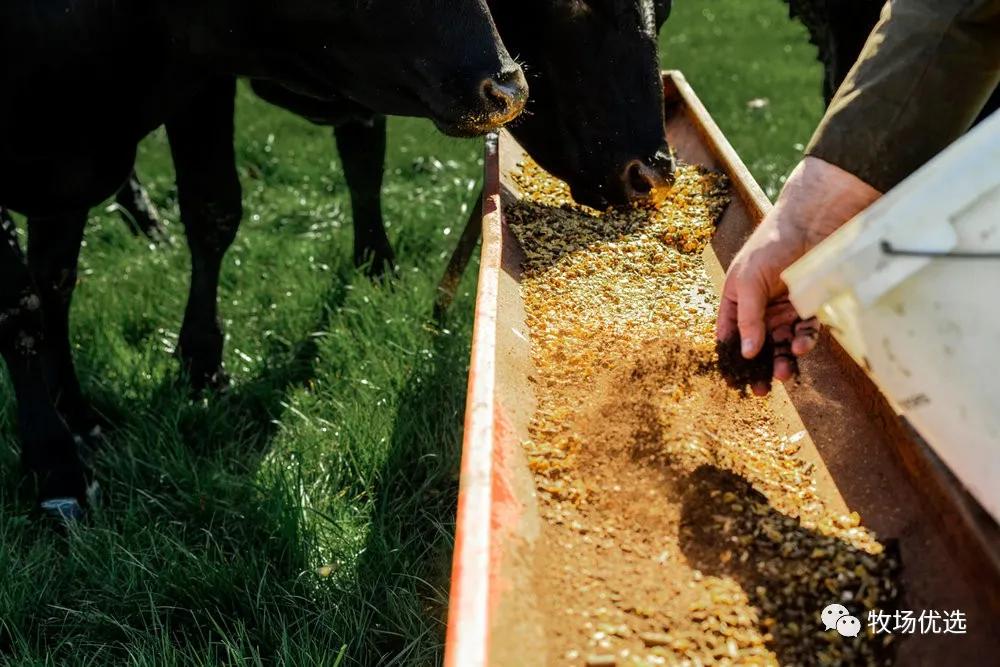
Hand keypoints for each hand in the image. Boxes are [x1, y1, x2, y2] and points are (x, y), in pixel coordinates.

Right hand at [716, 157, 880, 394]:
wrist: (813, 222)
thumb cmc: (771, 245)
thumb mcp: (750, 281)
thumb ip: (747, 318)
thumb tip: (744, 353)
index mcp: (737, 299)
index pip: (730, 335)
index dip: (731, 358)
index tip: (735, 382)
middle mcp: (760, 307)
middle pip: (757, 345)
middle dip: (759, 367)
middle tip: (762, 390)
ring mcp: (785, 308)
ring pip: (782, 343)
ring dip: (782, 359)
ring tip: (784, 373)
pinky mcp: (809, 306)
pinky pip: (806, 331)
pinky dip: (804, 341)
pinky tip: (802, 347)